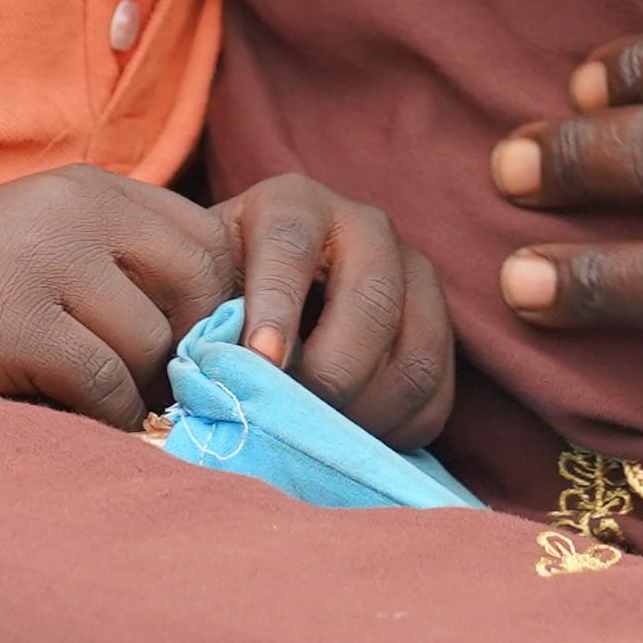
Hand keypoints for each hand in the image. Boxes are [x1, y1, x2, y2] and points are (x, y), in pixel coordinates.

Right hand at [0, 164, 234, 429]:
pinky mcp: (14, 317)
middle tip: (161, 392)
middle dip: (193, 350)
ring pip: (152, 342)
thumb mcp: (44, 243)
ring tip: (111, 408)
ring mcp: (45, 258)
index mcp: (92, 187)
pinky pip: (103, 381)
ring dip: (141, 390)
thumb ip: (118, 263)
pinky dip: (104, 415)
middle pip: (198, 287)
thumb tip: (221, 334)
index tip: (193, 352)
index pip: (207, 238)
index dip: (216, 303)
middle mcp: (79, 208)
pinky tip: (77, 419)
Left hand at [219, 173, 454, 448]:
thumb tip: (215, 387)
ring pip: (414, 357)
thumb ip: (204, 326)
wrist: (262, 299)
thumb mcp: (201, 293)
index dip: (276, 306)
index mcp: (294, 206)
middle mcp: (366, 228)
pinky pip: (437, 393)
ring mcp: (413, 276)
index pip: (290, 245)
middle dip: (331, 373)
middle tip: (292, 417)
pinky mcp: (441, 330)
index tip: (260, 364)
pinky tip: (350, 436)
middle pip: (372, 302)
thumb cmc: (218, 299)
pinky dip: (396, 431)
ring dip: (366, 412)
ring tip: (320, 434)